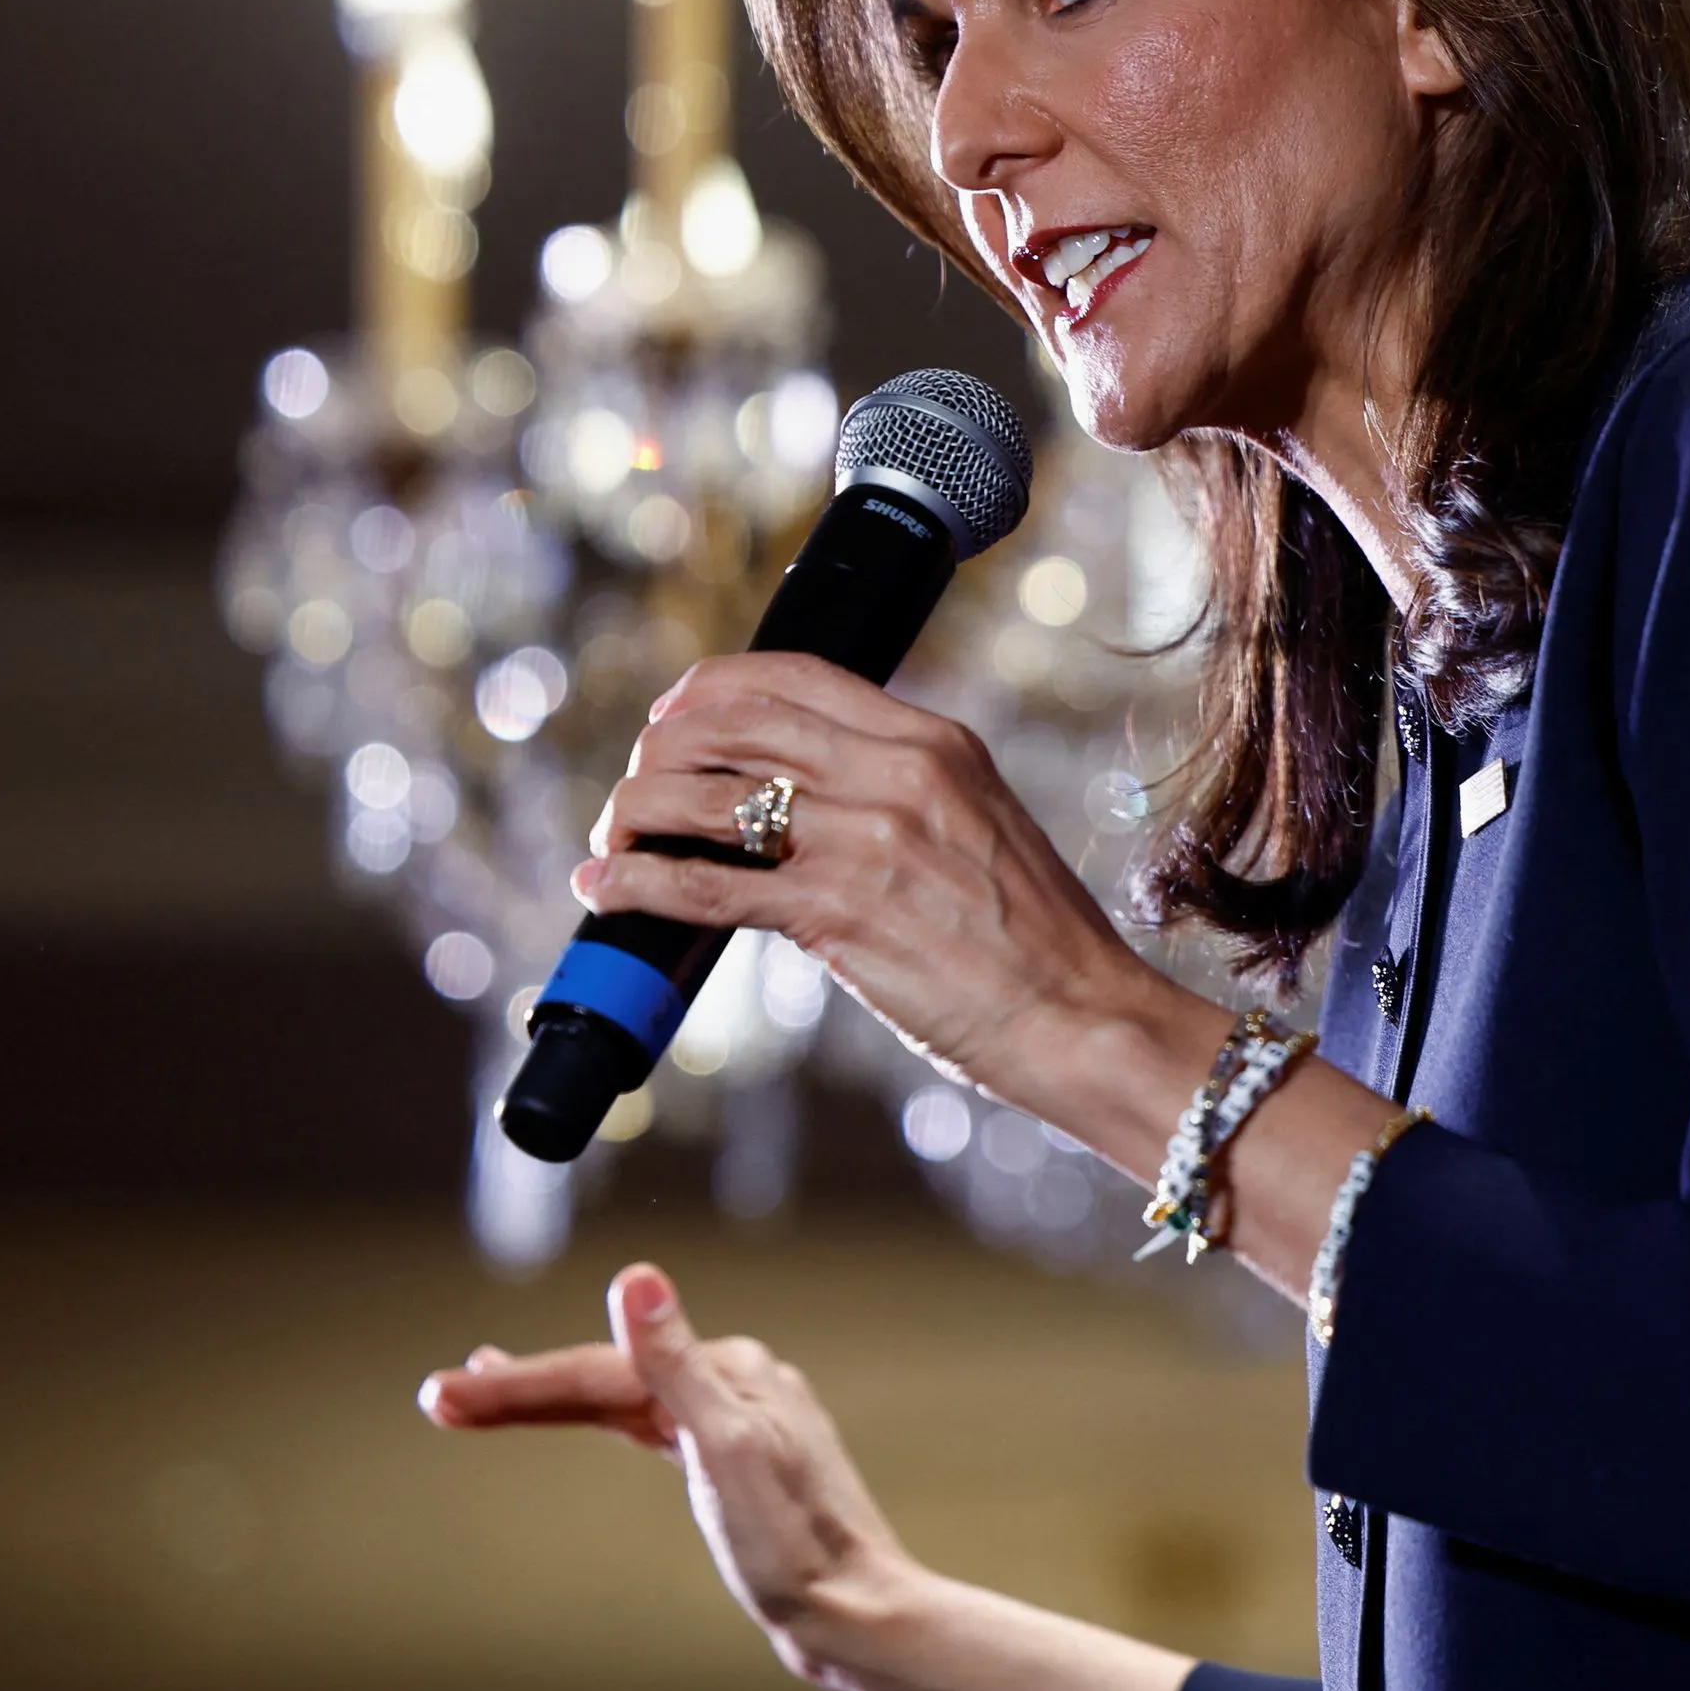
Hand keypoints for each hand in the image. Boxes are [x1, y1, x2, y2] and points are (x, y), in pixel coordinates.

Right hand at [421, 1264, 1199, 1690]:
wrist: (854, 1612)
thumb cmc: (797, 1547)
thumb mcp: (726, 1450)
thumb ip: (677, 1364)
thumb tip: (639, 1279)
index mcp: (732, 1372)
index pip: (601, 1371)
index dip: (518, 1384)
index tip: (446, 1396)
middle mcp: (737, 1384)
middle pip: (608, 1380)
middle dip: (522, 1389)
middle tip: (443, 1398)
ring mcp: (739, 1422)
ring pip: (625, 1398)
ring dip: (555, 1394)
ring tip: (490, 1388)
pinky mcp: (738, 1463)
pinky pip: (652, 1423)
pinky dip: (605, 1415)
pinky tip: (592, 1414)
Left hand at [573, 653, 1156, 1092]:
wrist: (1083, 1017)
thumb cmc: (1034, 941)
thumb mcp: (978, 825)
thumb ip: (901, 794)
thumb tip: (803, 802)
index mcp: (933, 741)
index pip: (792, 674)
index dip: (708, 688)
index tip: (670, 716)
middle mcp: (897, 771)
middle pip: (731, 724)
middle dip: (658, 751)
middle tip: (633, 791)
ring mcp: (866, 838)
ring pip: (703, 794)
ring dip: (634, 813)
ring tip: (612, 842)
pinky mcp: (840, 912)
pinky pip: (705, 882)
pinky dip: (637, 881)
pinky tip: (606, 887)